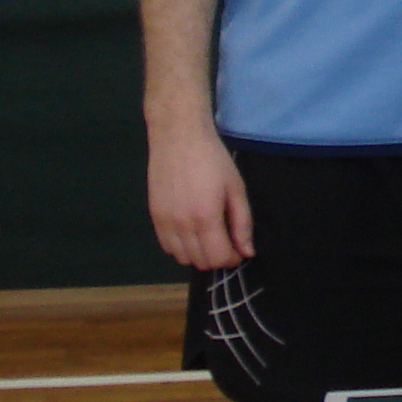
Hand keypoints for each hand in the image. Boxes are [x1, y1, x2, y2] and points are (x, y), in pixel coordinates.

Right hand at [147, 120, 252, 271]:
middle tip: (227, 242)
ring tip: (209, 236)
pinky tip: (191, 232)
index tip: (239, 248)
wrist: (178, 138)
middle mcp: (182, 226)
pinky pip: (167, 247)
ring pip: (182, 258)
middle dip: (217, 258)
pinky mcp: (154, 217)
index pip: (218, 258)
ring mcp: (164, 223)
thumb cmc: (213, 160)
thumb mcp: (236, 188)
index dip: (232, 258)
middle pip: (200, 262)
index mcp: (206, 218)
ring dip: (198, 254)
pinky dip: (181, 247)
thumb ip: (242, 223)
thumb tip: (247, 252)